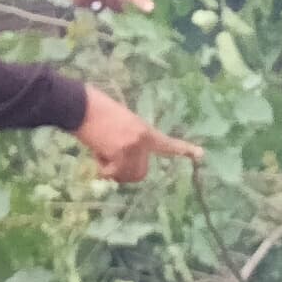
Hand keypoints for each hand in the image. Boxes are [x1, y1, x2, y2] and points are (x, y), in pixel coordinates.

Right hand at [71, 89, 202, 182]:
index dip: (183, 149)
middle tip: (109, 160)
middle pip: (140, 173)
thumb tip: (119, 159)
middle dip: (125, 172)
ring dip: (111, 170)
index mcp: (143, 129)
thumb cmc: (94, 108)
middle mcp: (142, 140)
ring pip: (124, 176)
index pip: (166, 143)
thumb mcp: (120, 122)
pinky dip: (100, 168)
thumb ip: (127, 138)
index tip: (201, 154)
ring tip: (101, 150)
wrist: (80, 104)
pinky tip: (95, 151)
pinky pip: (109, 173)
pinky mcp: (118, 153)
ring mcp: (131, 147)